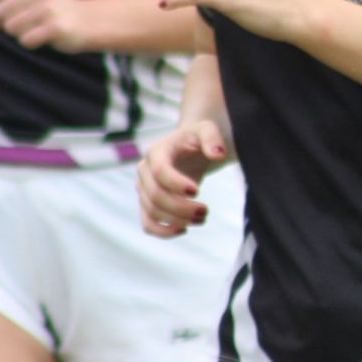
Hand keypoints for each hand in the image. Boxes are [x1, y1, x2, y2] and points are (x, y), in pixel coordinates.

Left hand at [0, 0, 91, 52]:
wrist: (85, 21)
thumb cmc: (48, 11)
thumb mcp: (24, 2)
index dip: (5, 0)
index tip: (25, 3)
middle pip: (3, 10)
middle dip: (12, 19)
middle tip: (34, 18)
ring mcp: (48, 8)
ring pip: (11, 27)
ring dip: (22, 32)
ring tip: (40, 26)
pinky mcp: (55, 27)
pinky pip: (25, 40)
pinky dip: (32, 42)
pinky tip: (46, 36)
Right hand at [137, 121, 230, 237]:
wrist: (188, 147)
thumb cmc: (197, 138)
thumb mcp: (207, 130)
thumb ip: (212, 138)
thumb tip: (218, 155)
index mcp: (157, 151)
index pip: (159, 171)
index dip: (176, 184)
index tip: (197, 191)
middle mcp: (145, 170)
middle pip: (156, 196)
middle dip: (182, 208)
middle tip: (205, 211)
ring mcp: (143, 188)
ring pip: (152, 212)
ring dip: (178, 220)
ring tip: (202, 218)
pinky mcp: (147, 203)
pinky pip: (147, 224)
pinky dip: (163, 232)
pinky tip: (184, 229)